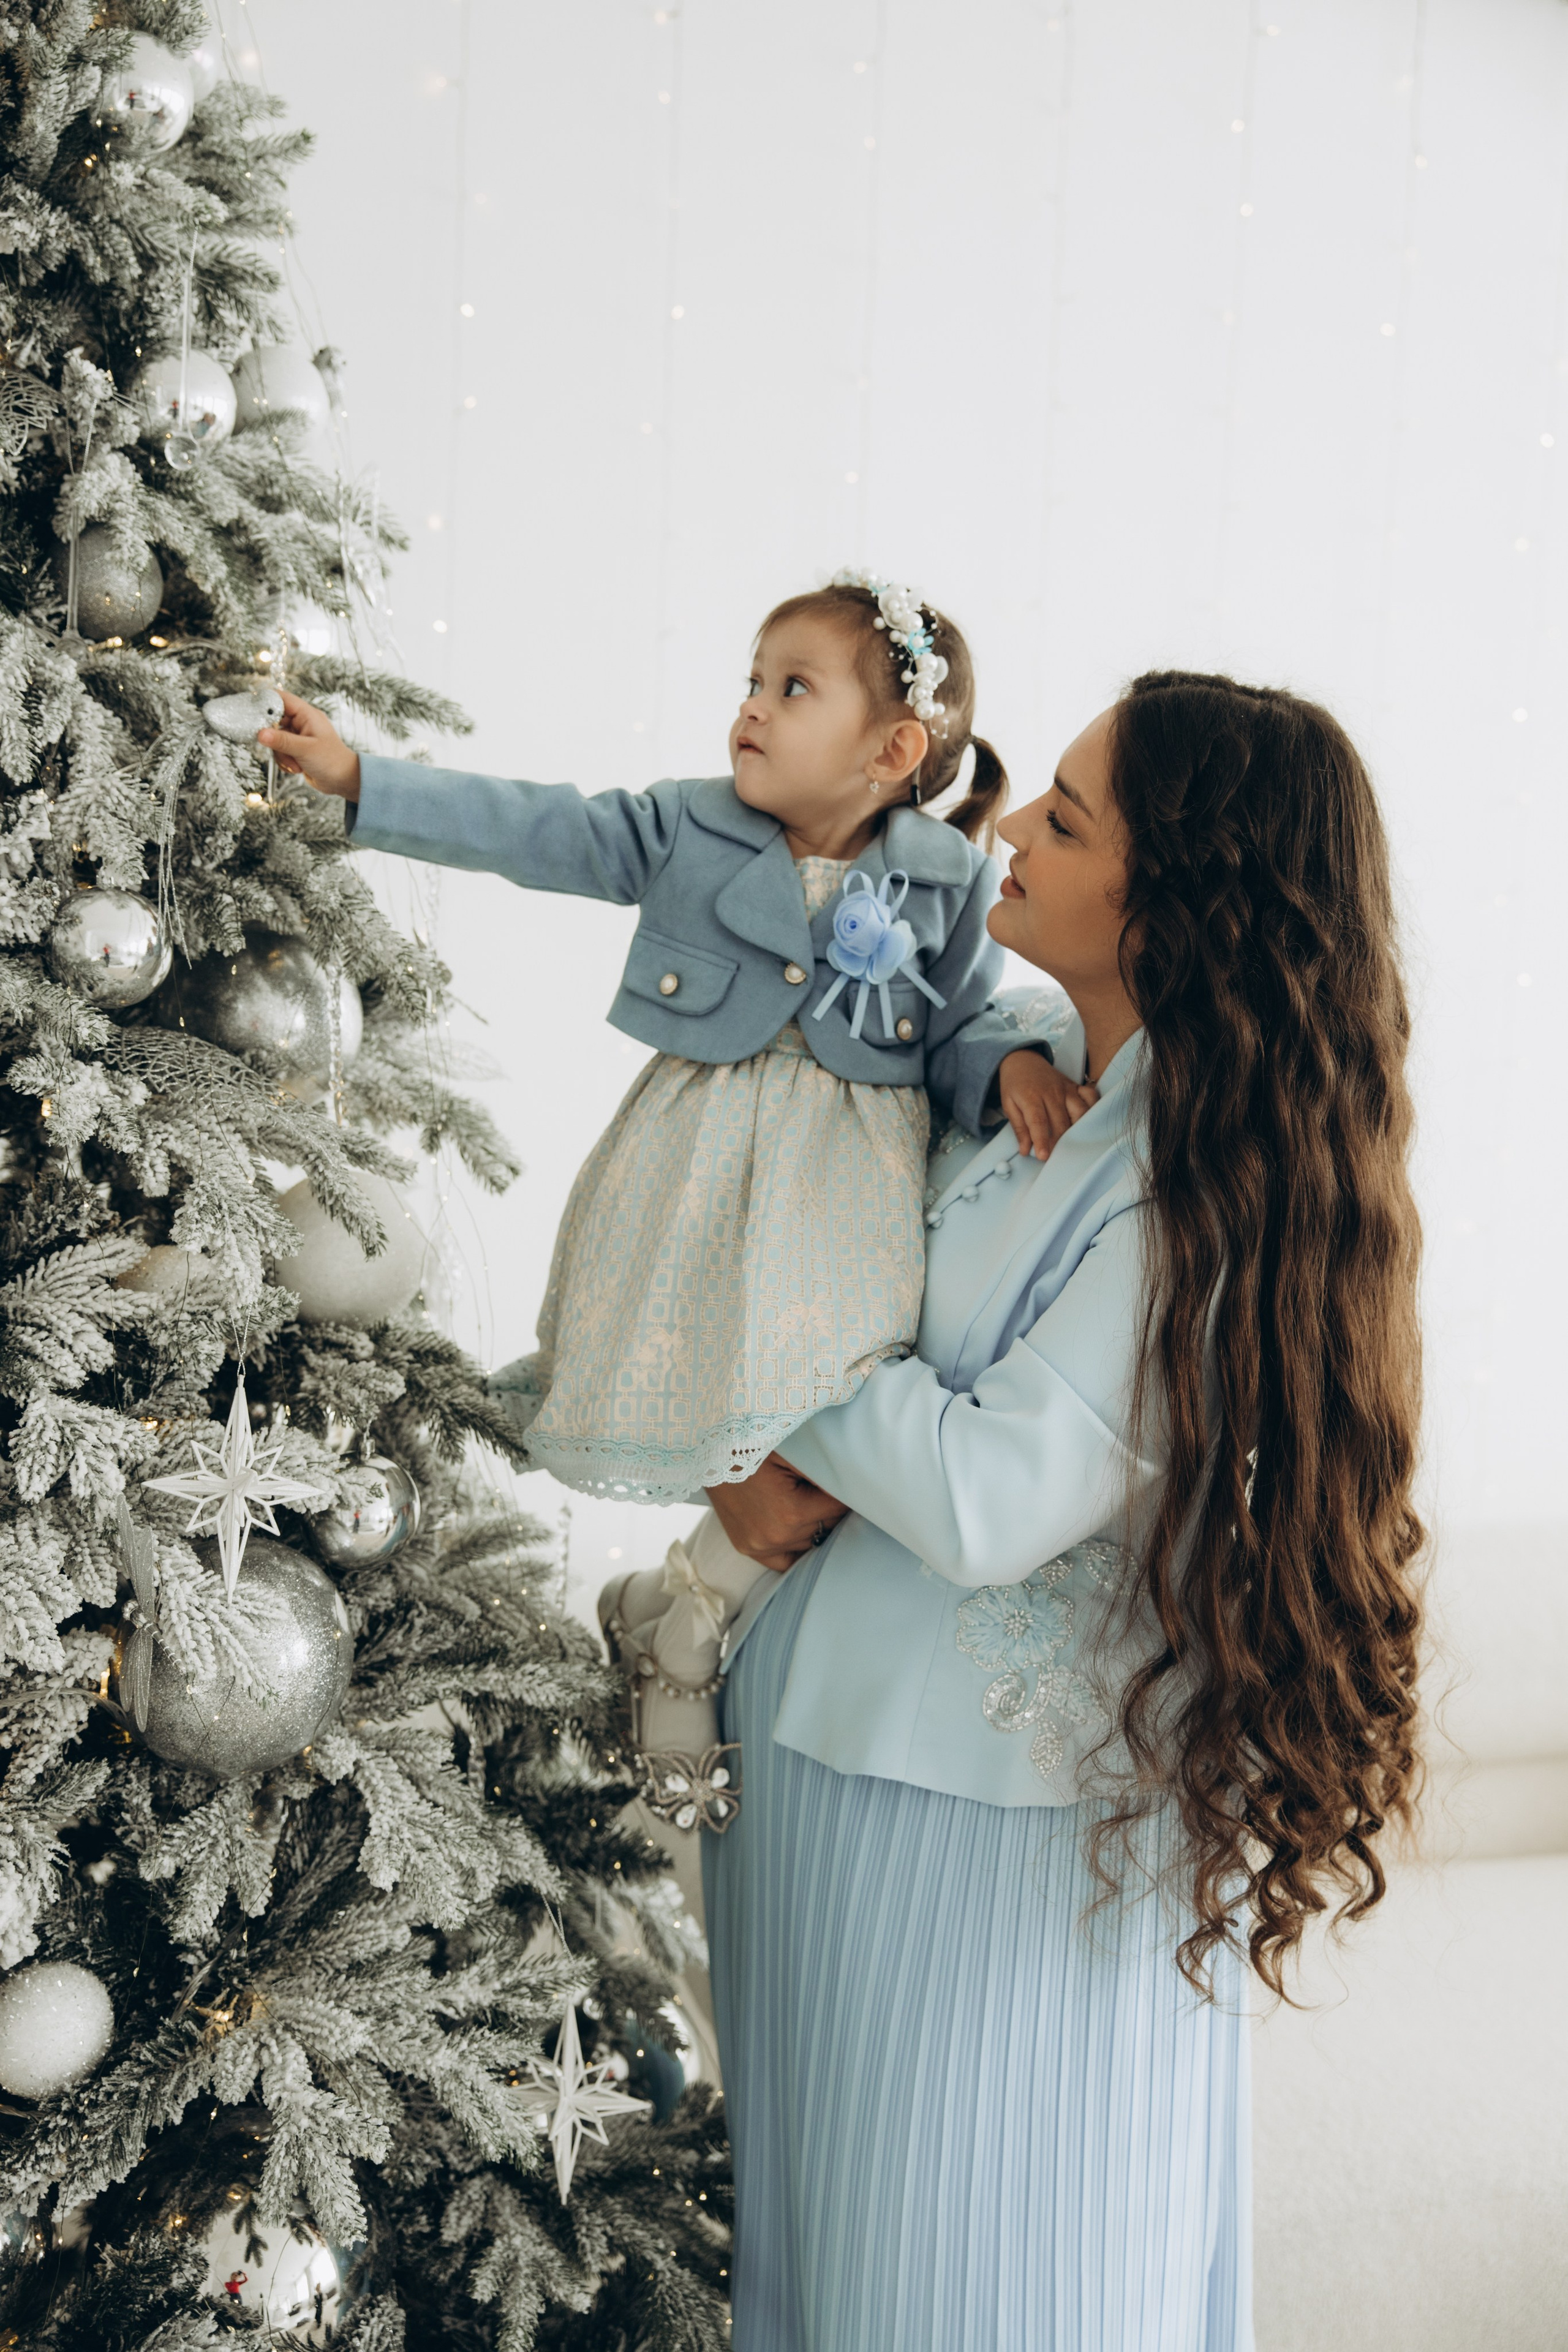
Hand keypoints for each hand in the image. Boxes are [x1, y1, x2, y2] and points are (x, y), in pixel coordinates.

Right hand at [257, 690, 360, 799]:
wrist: (343, 781)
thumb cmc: (332, 761)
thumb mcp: (305, 750)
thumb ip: (282, 741)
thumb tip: (260, 733)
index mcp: (307, 715)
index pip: (281, 699)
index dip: (265, 702)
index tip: (252, 712)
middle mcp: (302, 722)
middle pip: (274, 721)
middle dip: (273, 738)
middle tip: (277, 747)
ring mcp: (299, 736)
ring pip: (275, 739)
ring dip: (282, 754)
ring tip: (296, 764)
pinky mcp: (296, 749)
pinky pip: (280, 751)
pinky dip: (285, 761)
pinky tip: (296, 768)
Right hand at [705, 1452, 848, 1573]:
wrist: (707, 1445)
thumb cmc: (752, 1440)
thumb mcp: (794, 1451)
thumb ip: (826, 1471)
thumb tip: (859, 1485)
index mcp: (789, 1514)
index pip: (839, 1509)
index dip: (849, 1490)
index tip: (855, 1478)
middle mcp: (773, 1538)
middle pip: (826, 1527)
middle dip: (834, 1507)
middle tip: (840, 1485)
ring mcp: (756, 1547)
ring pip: (809, 1542)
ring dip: (818, 1523)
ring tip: (820, 1499)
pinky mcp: (746, 1547)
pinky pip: (785, 1559)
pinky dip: (798, 1544)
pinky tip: (807, 1528)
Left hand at [997, 1048, 1096, 1161]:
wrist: (1023, 1060)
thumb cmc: (1015, 1085)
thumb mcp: (1009, 1105)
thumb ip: (1019, 1128)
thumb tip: (1026, 1150)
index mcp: (1031, 1097)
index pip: (1039, 1122)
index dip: (1042, 1140)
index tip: (1043, 1156)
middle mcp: (1051, 1093)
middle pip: (1061, 1122)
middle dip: (1059, 1142)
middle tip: (1056, 1156)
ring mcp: (1066, 1088)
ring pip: (1079, 1111)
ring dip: (1078, 1129)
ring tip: (1072, 1144)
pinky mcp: (1075, 1086)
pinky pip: (1090, 1096)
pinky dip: (1093, 1108)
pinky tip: (1088, 1120)